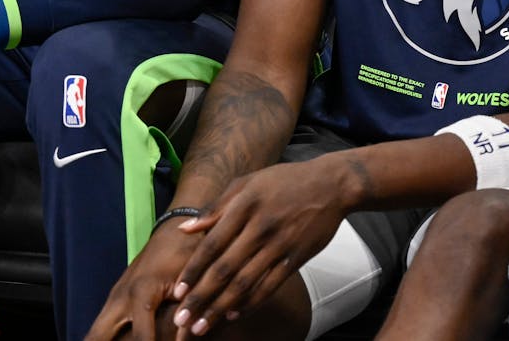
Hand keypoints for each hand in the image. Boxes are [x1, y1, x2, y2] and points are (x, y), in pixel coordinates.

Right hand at [86, 223, 203, 340]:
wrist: (173, 231)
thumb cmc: (186, 254)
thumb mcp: (191, 282)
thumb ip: (189, 310)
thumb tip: (188, 332)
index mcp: (142, 294)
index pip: (140, 339)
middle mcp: (121, 297)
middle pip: (98, 337)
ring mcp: (115, 297)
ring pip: (95, 332)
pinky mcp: (115, 298)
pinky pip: (102, 326)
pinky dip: (100, 340)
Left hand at [170, 159, 353, 336]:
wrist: (330, 185)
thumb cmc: (283, 182)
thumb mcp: (246, 183)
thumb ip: (215, 207)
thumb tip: (184, 228)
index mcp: (243, 206)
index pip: (212, 244)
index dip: (193, 271)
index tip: (177, 293)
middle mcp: (259, 228)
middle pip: (225, 269)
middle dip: (201, 298)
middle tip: (182, 321)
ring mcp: (279, 245)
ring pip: (245, 283)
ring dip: (220, 307)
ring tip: (202, 327)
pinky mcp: (296, 258)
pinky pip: (270, 285)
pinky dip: (251, 303)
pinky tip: (233, 315)